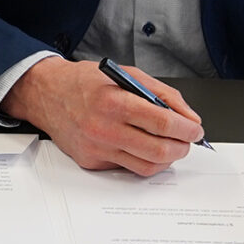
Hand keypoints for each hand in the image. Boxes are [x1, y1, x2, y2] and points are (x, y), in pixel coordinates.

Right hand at [2, 57, 205, 175]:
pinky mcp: (91, 161)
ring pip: (146, 166)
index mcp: (115, 102)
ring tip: (169, 146)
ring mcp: (97, 148)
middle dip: (182, 147)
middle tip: (186, 140)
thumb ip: (162, 94)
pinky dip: (141, 159)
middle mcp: (104, 128)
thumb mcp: (127, 75)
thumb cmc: (86, 83)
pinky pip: (126, 168)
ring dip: (166, 159)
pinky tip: (141, 146)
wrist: (48, 94)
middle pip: (158, 150)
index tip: (195, 129)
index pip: (162, 122)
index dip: (186, 128)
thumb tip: (188, 116)